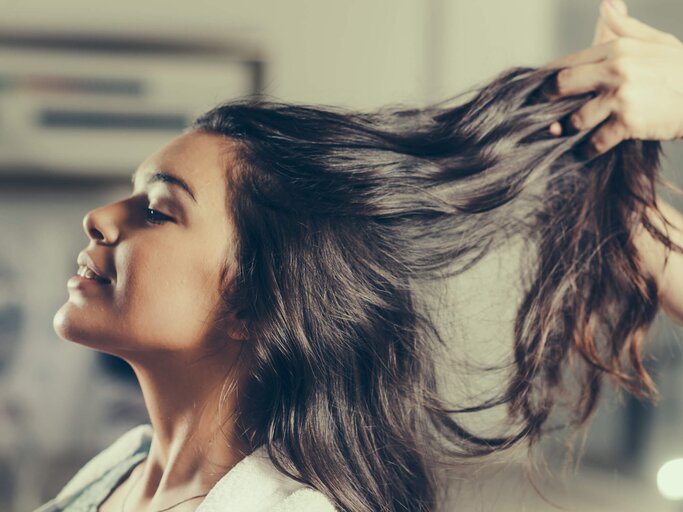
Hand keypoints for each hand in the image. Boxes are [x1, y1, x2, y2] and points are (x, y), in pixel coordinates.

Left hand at [542, 0, 682, 157]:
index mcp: (618, 48)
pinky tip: (583, 153)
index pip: (569, 61)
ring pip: (576, 117)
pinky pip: (596, 141)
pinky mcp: (628, 121)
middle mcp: (616, 69)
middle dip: (547, 99)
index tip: (538, 88)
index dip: (548, 76)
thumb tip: (606, 5)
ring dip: (565, 129)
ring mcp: (621, 96)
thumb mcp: (658, 42)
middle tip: (538, 112)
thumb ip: (627, 27)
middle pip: (563, 84)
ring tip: (559, 134)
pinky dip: (587, 150)